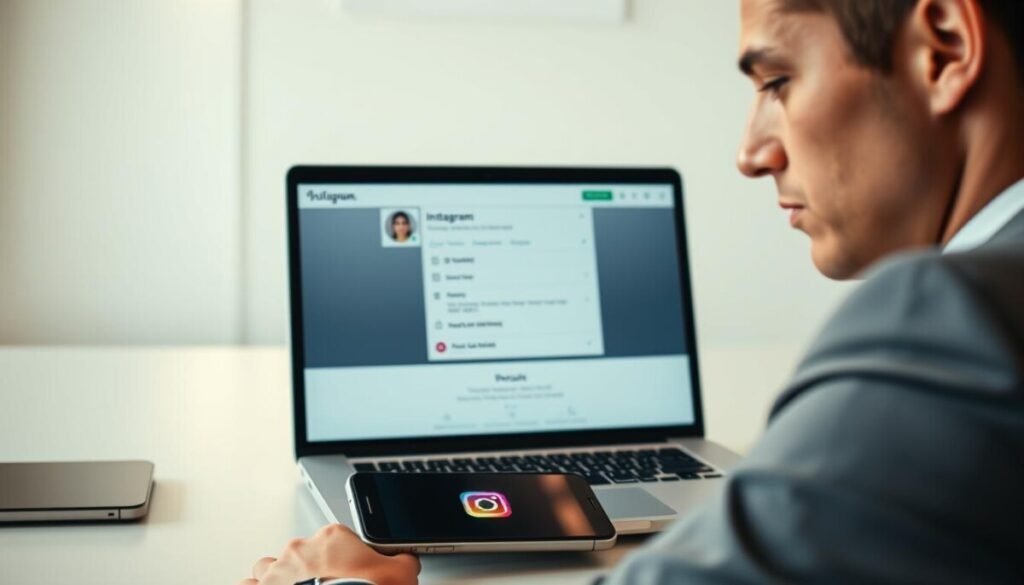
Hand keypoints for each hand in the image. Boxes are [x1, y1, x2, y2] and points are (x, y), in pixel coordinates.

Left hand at [239, 524, 419, 584]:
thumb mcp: (401, 574)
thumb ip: (403, 561)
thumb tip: (407, 560)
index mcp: (333, 537)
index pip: (339, 541)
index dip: (347, 560)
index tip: (353, 576)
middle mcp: (301, 548)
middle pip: (304, 553)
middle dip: (312, 569)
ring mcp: (278, 571)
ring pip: (270, 567)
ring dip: (278, 578)